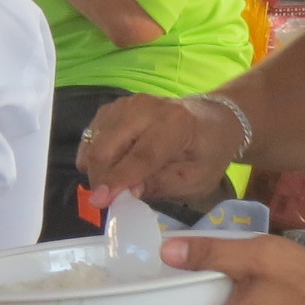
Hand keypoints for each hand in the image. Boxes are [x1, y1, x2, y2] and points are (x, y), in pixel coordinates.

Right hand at [78, 93, 239, 209]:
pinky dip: (92, 152)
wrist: (212, 119)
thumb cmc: (209, 152)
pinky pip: (93, 131)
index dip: (118, 179)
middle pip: (108, 144)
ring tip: (109, 184)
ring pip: (95, 138)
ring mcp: (128, 103)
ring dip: (95, 166)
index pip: (141, 155)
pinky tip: (105, 167)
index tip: (99, 202)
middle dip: (99, 176)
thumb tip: (126, 193)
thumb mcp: (196, 179)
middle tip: (105, 200)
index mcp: (176, 124)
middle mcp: (148, 107)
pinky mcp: (116, 106)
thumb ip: (162, 185)